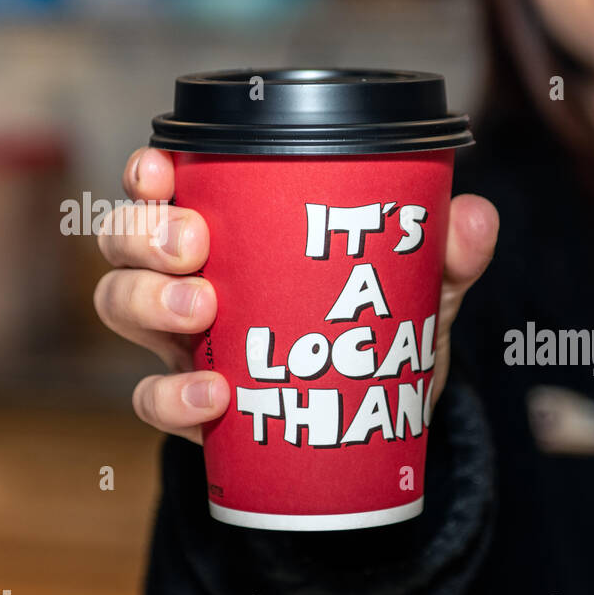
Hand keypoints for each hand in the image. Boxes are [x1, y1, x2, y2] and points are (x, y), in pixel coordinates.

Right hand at [93, 147, 497, 442]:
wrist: (382, 427)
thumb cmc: (381, 336)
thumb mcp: (420, 292)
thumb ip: (448, 256)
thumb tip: (472, 216)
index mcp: (235, 236)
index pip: (165, 189)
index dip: (145, 174)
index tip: (160, 168)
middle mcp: (194, 280)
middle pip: (124, 241)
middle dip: (144, 232)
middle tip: (195, 245)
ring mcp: (187, 343)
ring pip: (120, 306)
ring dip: (149, 300)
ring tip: (204, 312)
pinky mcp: (197, 407)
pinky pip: (153, 399)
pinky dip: (174, 397)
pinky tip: (215, 396)